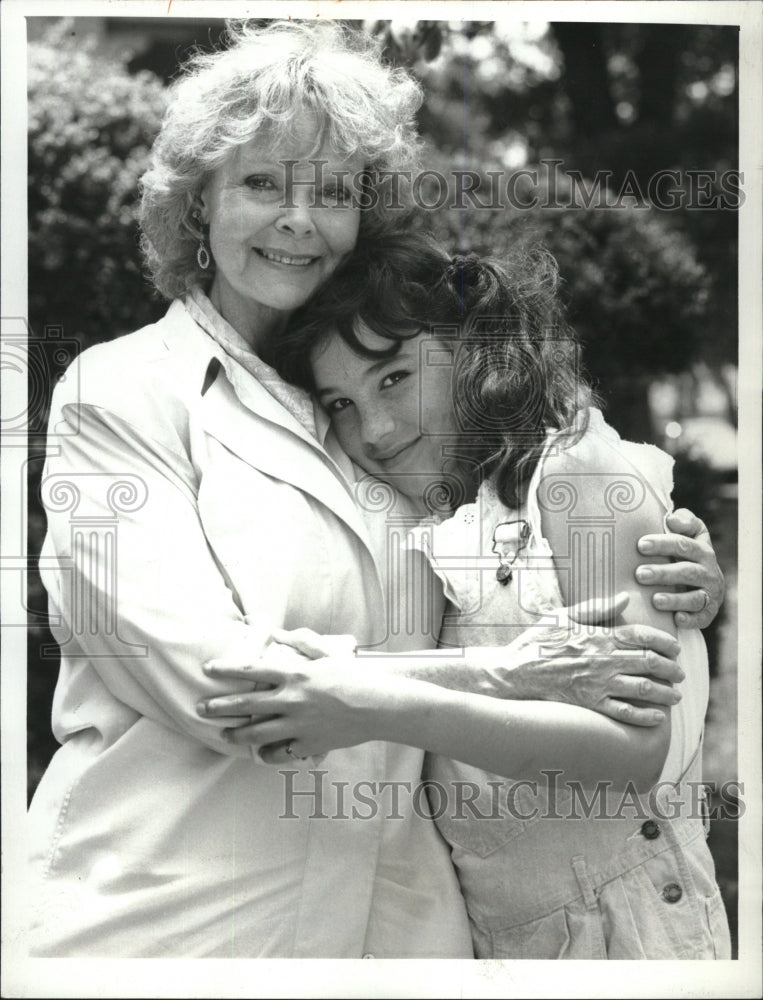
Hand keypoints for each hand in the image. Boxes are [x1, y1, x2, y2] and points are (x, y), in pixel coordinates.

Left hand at [198, 652, 386, 760]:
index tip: (208, 670)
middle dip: (220, 706)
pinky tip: (260, 752)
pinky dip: (267, 753)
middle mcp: (292, 700)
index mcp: (296, 674)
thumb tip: (279, 632)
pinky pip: (280, 753)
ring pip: (257, 733)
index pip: (252, 670)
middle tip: (202, 708)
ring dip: (237, 734)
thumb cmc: (356, 676)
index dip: (227, 669)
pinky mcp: (308, 744)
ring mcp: (299, 724)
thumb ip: (301, 643)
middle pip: (246, 704)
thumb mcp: (328, 653)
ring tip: (225, 735)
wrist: (379, 706)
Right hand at [506, 592, 683, 726]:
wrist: (516, 671)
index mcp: (600, 635)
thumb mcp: (564, 616)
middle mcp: (604, 659)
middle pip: (650, 662)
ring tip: (675, 695)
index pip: (643, 636)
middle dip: (672, 668)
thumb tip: (626, 597)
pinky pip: (625, 712)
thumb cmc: (538, 641)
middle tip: (680, 673)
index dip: (665, 641)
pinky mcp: (592, 704)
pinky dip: (645, 716)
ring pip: (644, 688)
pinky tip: (657, 717)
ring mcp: (599, 684)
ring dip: (666, 692)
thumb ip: (597, 607)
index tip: (675, 647)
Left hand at [637, 508, 723, 628]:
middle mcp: (708, 572)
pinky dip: (690, 619)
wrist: (709, 584)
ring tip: (655, 600)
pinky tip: (676, 619)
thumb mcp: (692, 534)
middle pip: (686, 571)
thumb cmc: (689, 555)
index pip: (683, 544)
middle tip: (640, 574)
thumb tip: (672, 519)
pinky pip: (702, 617)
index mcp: (702, 550)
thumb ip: (685, 522)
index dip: (663, 544)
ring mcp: (710, 593)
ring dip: (675, 599)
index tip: (640, 545)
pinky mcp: (708, 612)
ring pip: (694, 597)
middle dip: (663, 573)